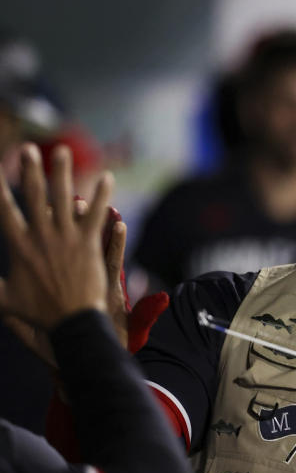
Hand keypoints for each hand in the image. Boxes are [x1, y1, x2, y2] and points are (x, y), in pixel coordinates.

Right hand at [0, 144, 112, 329]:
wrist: (73, 323)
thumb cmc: (40, 313)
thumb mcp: (6, 300)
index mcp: (20, 247)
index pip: (4, 211)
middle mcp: (42, 238)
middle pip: (35, 197)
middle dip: (31, 171)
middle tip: (29, 149)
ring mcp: (68, 239)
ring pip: (65, 199)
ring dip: (64, 174)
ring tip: (64, 152)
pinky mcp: (90, 244)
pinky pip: (97, 215)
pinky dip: (103, 197)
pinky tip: (108, 178)